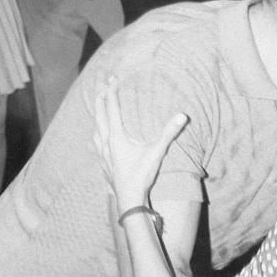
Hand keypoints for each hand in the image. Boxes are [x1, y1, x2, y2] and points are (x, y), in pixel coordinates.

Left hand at [92, 78, 189, 212]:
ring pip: (95, 126)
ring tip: (98, 106)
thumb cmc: (141, 174)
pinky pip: (95, 140)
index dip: (112, 91)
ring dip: (96, 113)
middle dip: (100, 97)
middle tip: (102, 83)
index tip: (113, 78)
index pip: (112, 108)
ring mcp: (102, 152)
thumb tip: (182, 116)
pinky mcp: (102, 160)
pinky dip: (97, 131)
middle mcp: (106, 141)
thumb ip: (169, 133)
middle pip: (98, 114)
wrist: (128, 198)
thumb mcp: (157, 152)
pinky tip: (98, 136)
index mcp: (116, 136)